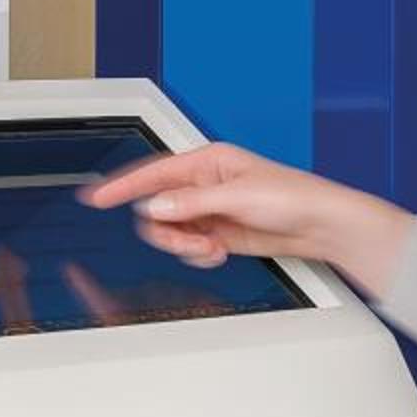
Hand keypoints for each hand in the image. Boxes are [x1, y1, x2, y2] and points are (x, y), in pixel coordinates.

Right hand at [79, 143, 410, 290]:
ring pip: (172, 231)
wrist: (321, 225)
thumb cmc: (292, 197)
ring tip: (209, 248)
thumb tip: (155, 207)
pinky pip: (191, 246)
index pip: (153, 172)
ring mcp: (210, 211)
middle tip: (186, 240)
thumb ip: (191, 203)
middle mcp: (205, 185)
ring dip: (185, 244)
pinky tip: (218, 252)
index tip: (96, 197)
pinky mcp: (219, 234)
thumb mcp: (237, 196)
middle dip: (167, 228)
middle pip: (158, 208)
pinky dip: (199, 254)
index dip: (122, 186)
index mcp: (207, 162)